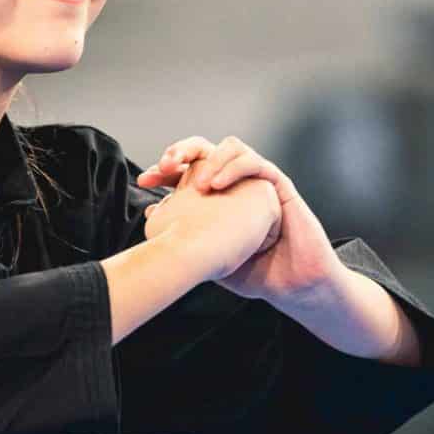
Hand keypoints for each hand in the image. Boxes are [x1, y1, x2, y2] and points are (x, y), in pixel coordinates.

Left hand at [138, 148, 281, 283]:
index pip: (185, 172)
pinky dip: (234, 168)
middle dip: (181, 151)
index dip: (163, 171)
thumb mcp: (209, 256)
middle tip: (165, 165)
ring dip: (209, 157)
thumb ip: (185, 235)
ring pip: (230, 148)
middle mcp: (234, 184)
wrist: (289, 285)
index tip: (144, 181)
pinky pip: (255, 163)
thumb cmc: (253, 271)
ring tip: (196, 180)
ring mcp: (255, 182)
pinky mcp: (278, 184)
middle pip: (204, 151)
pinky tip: (217, 183)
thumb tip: (152, 215)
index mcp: (215, 198)